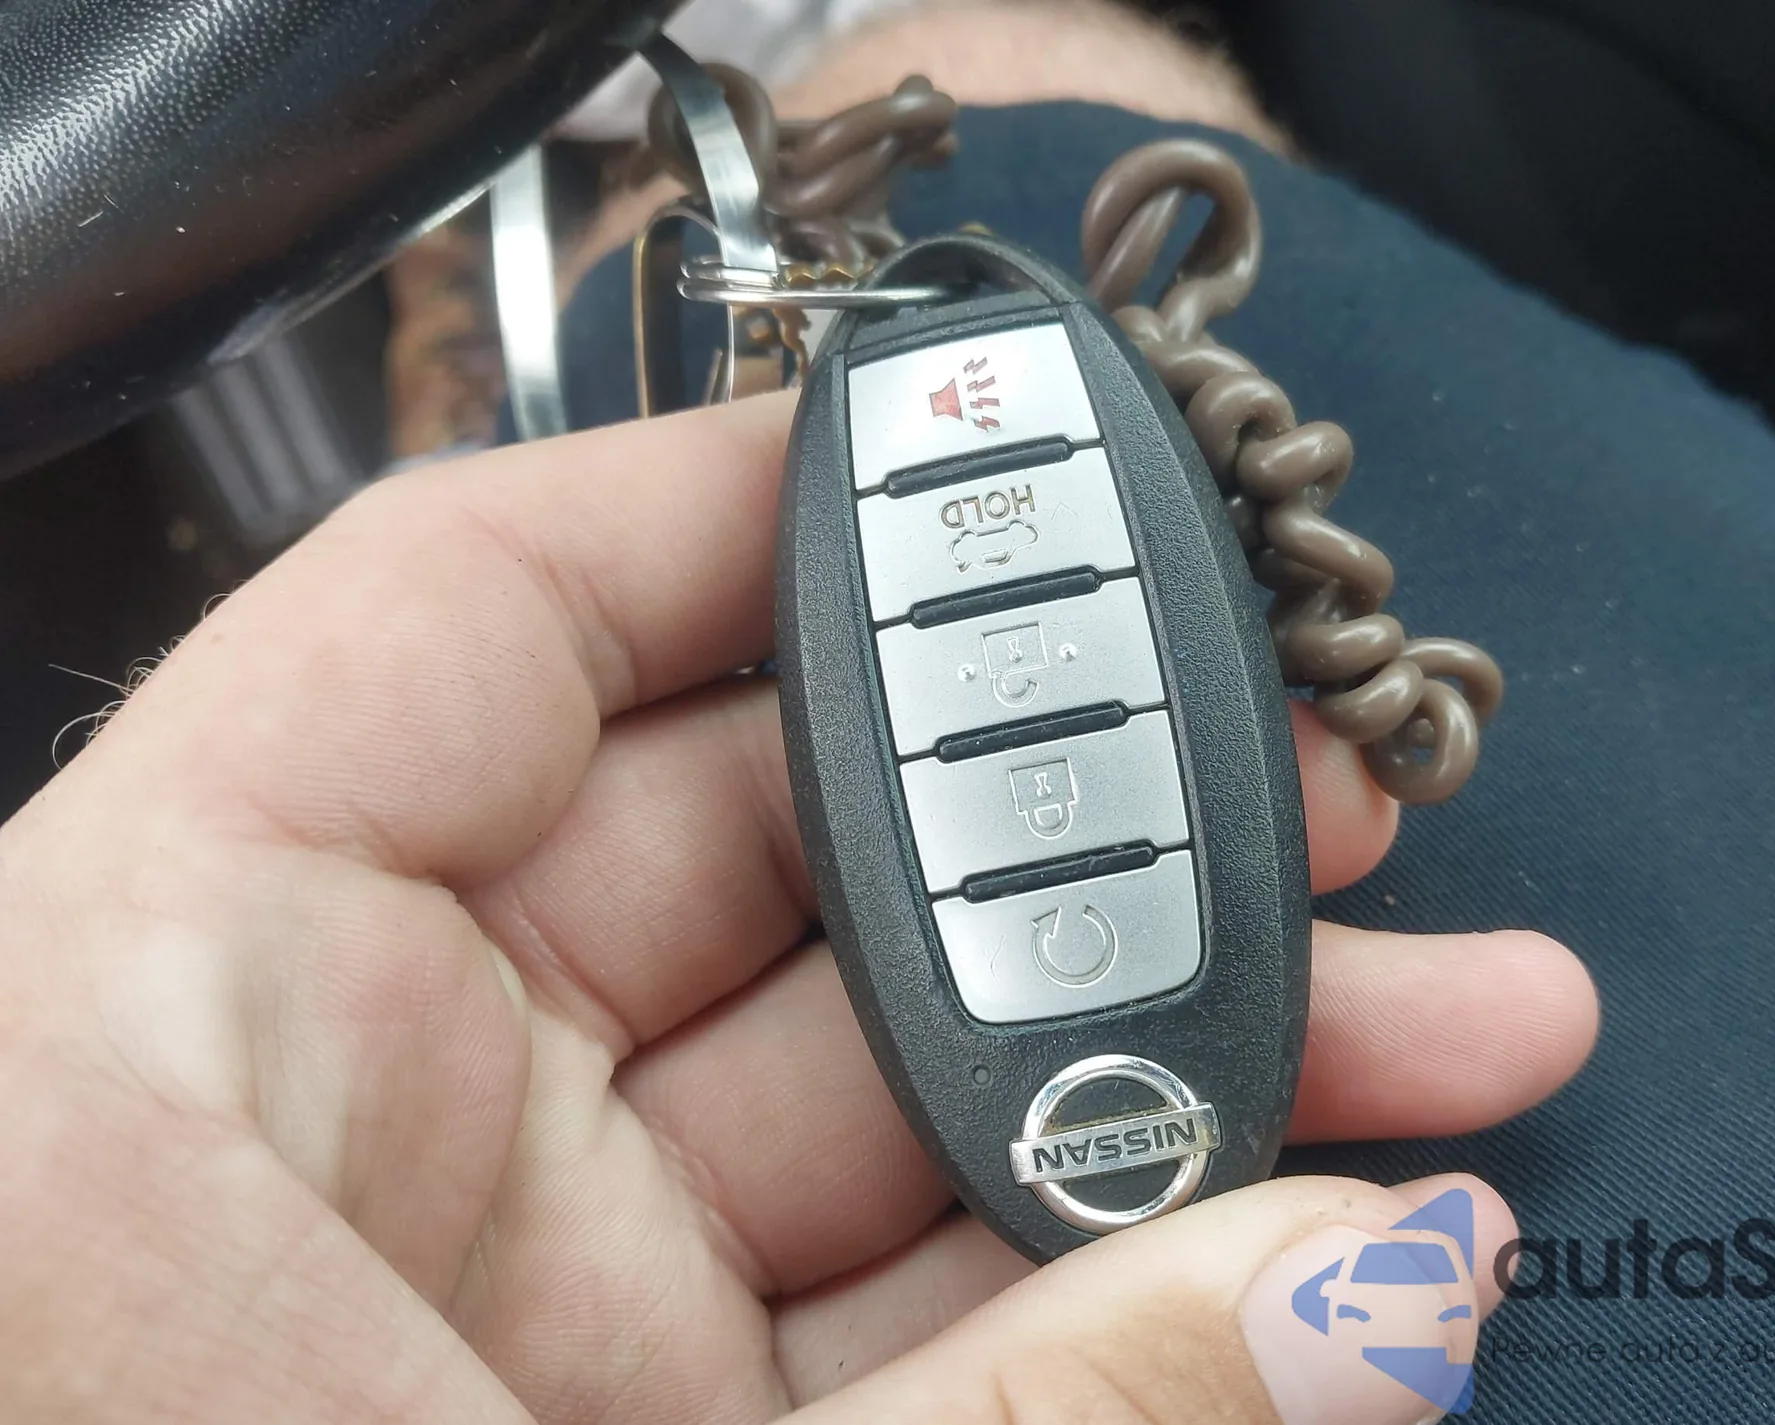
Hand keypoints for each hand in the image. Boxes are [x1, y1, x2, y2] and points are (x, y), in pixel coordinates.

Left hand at [0, 395, 1595, 1424]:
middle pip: (744, 847)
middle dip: (1067, 809)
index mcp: (146, 1035)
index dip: (750, 510)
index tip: (998, 475)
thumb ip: (1032, 1421)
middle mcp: (308, 1136)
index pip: (473, 622)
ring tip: (1428, 1012)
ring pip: (859, 1088)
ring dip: (1151, 1049)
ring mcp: (463, 1302)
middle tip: (1325, 794)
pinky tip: (1318, 1234)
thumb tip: (1384, 1276)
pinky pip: (879, 1302)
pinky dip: (1095, 1277)